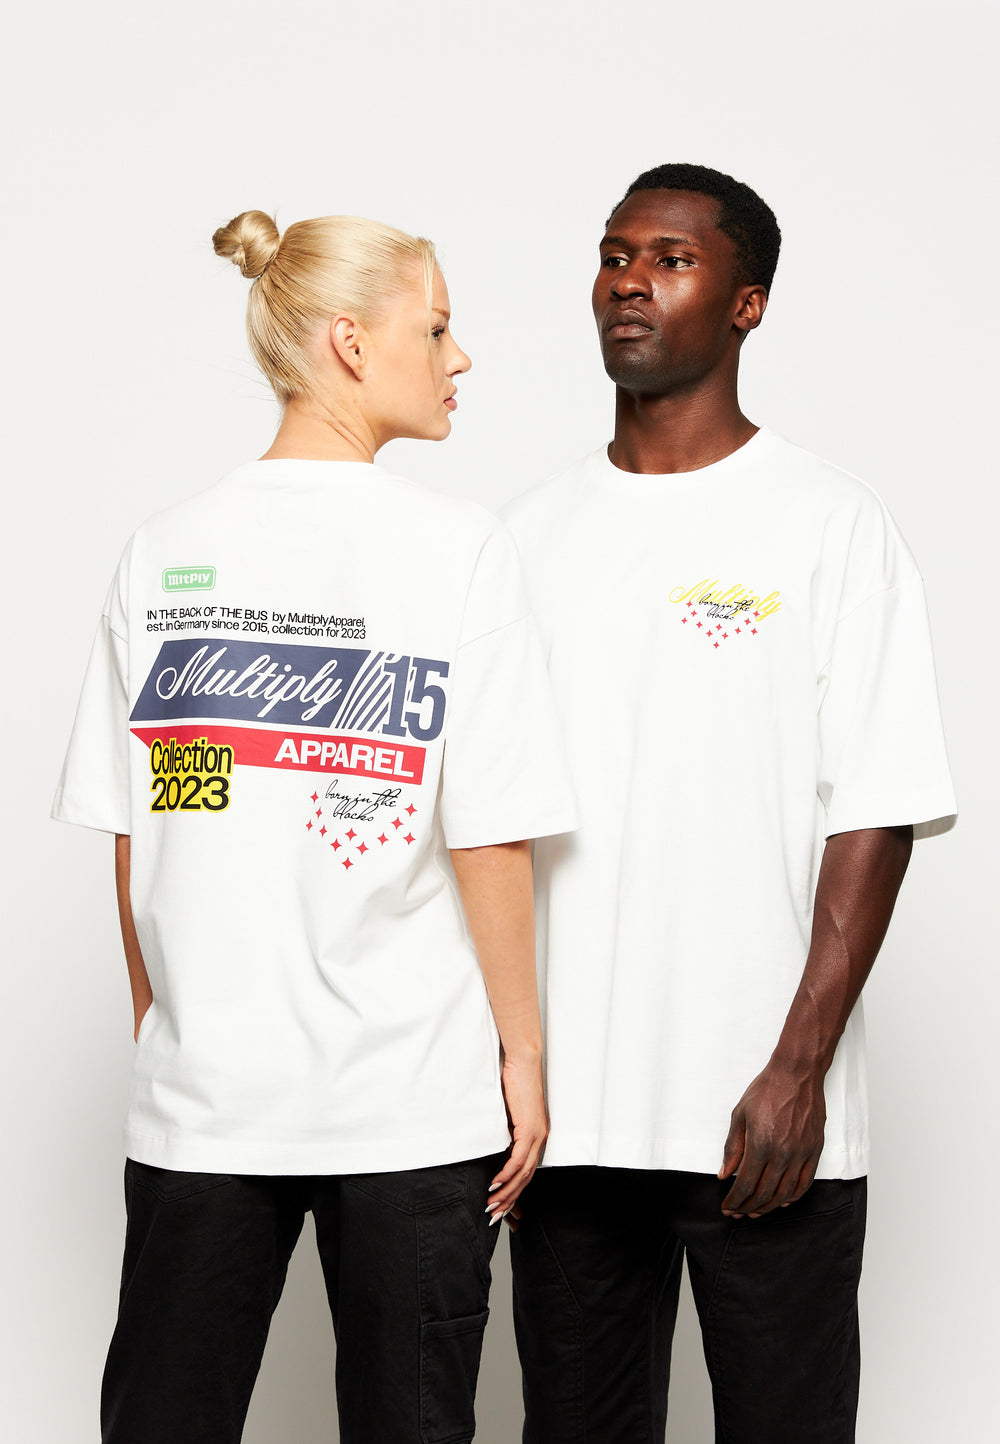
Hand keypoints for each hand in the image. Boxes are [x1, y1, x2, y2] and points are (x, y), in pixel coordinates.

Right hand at [486, 1054, 547, 1223]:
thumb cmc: (514, 1083)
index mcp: (536, 1137)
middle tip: (494, 1215)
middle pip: (526, 1179)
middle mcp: (540, 1139)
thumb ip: (506, 1132)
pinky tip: (495, 1184)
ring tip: (491, 1205)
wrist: (523, 1062)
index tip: (501, 1207)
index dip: (514, 1193)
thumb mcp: (509, 1113)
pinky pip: (518, 1159)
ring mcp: (537, 1135)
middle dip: (509, 1200)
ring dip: (506, 1192)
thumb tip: (493, 1146)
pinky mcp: (529, 1128)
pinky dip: (506, 1174)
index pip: (527, 1173)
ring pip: (523, 1174)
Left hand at [718, 1060, 826, 1217]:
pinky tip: (782, 1200)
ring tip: (757, 1211)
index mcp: (760, 1144)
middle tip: (738, 1212)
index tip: (727, 1206)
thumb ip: (732, 1147)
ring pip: (785, 1193)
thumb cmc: (767, 1090)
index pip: (745, 1184)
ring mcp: (801, 1153)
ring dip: (769, 1206)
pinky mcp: (815, 1151)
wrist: (796, 1074)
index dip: (735, 1200)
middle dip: (748, 1207)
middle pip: (764, 1193)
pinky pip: (805, 1183)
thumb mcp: (739, 1115)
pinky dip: (793, 1196)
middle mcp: (782, 1153)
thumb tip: (725, 1173)